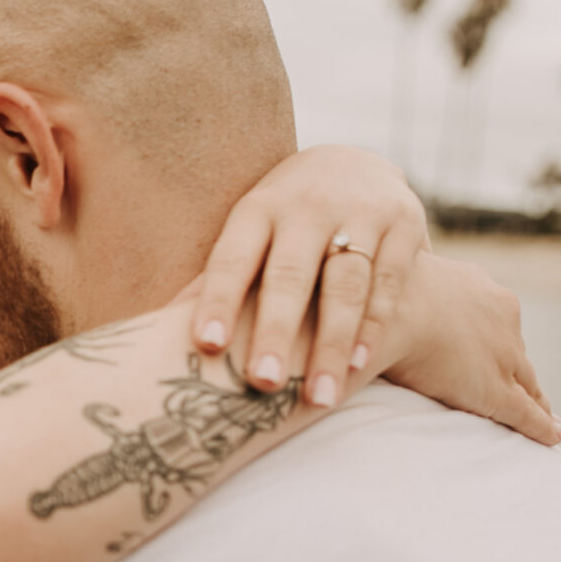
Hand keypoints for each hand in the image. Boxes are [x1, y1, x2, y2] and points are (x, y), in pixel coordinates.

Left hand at [191, 146, 428, 408]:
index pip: (233, 257)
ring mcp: (360, 211)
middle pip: (289, 274)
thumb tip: (156, 328)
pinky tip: (359, 365)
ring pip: (345, 285)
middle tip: (261, 384)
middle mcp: (308, 205)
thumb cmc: (284, 220)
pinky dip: (372, 326)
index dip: (219, 300)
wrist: (357, 165)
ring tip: (319, 396)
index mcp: (258, 207)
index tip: (207, 346)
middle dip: (275, 330)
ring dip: (332, 344)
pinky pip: (387, 282)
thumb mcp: (251, 231)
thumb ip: (218, 277)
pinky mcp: (404, 223)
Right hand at [376, 253, 560, 445]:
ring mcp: (500, 353)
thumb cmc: (363, 298)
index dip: (490, 341)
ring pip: (525, 379)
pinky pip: (527, 412)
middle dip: (512, 365)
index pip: (488, 320)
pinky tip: (552, 436)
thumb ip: (382, 302)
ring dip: (530, 396)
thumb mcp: (380, 289)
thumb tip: (347, 307)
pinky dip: (541, 426)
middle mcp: (497, 313)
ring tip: (540, 416)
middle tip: (516, 383)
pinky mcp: (495, 391)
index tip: (489, 353)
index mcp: (471, 285)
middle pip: (511, 348)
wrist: (371, 315)